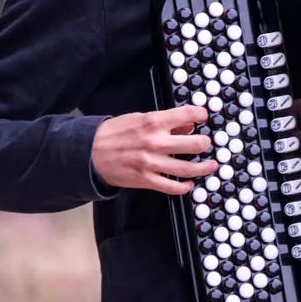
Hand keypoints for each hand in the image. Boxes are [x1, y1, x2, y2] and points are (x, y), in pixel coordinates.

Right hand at [91, 105, 217, 194]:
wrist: (89, 152)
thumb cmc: (112, 133)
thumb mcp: (138, 118)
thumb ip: (164, 122)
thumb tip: (186, 125)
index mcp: (153, 122)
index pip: (187, 114)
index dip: (201, 114)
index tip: (204, 116)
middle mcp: (155, 142)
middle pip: (195, 144)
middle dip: (205, 143)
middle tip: (207, 143)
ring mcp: (151, 163)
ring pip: (188, 168)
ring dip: (204, 168)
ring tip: (211, 165)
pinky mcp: (146, 179)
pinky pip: (172, 187)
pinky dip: (184, 187)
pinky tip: (189, 184)